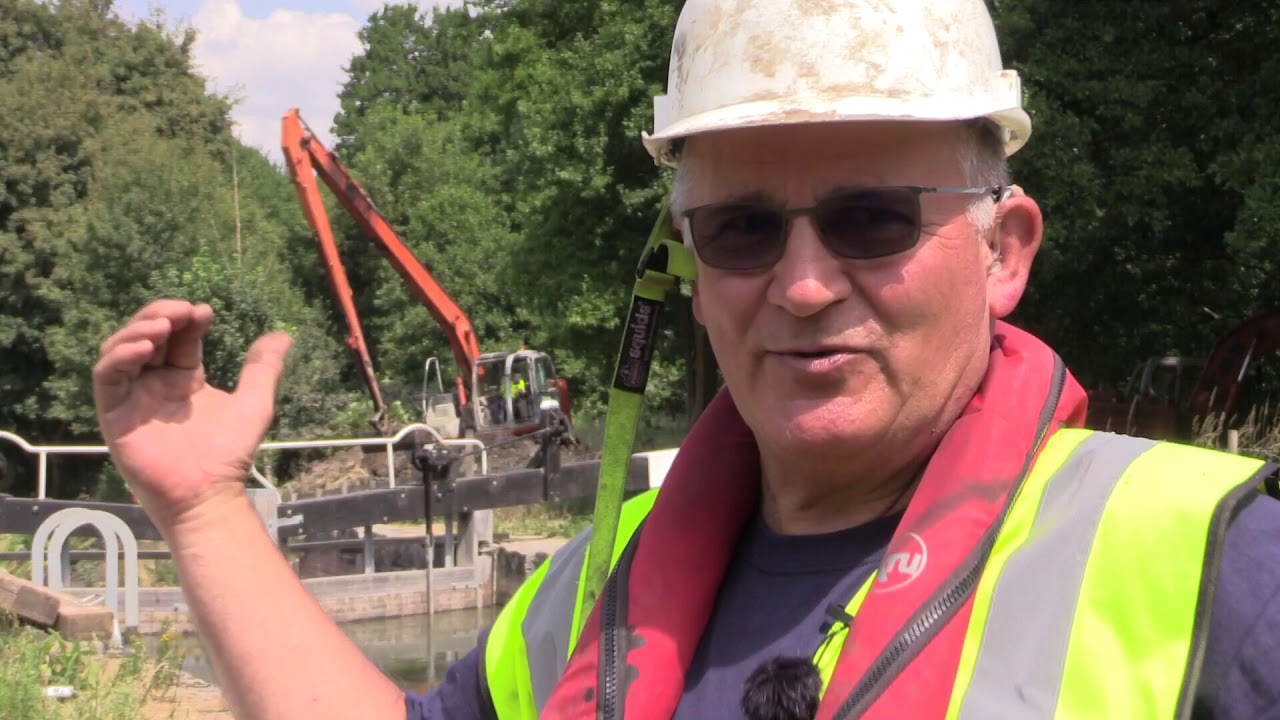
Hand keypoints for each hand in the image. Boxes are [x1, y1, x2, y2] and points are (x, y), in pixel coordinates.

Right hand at [93, 300, 291, 529]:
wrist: (209, 493)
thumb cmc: (229, 454)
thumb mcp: (254, 403)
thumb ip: (263, 368)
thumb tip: (283, 335)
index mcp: (184, 378)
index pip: (179, 337)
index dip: (187, 318)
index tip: (205, 312)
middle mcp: (155, 383)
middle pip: (147, 335)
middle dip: (161, 315)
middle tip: (182, 310)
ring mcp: (133, 397)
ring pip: (121, 349)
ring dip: (138, 330)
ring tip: (163, 326)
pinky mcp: (114, 414)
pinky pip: (106, 376)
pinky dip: (120, 356)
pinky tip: (145, 348)